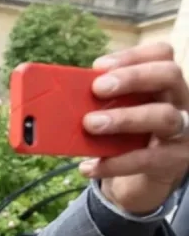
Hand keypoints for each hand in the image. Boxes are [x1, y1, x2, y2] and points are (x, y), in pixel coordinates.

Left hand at [80, 42, 188, 213]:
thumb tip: (59, 97)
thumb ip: (99, 103)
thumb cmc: (125, 138)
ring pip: (164, 116)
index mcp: (162, 84)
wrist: (142, 181)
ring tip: (90, 124)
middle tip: (97, 88)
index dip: (132, 56)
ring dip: (124, 118)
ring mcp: (183, 131)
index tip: (98, 66)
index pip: (161, 54)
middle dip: (132, 77)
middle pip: (169, 75)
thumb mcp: (115, 115)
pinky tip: (88, 166)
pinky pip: (146, 159)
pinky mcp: (174, 161)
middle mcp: (180, 101)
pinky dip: (114, 163)